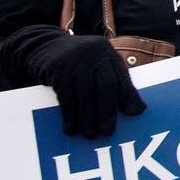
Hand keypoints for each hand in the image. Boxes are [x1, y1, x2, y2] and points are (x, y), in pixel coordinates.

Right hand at [30, 34, 145, 137]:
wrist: (43, 45)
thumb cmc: (78, 62)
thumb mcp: (97, 65)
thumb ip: (113, 81)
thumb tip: (136, 110)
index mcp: (108, 54)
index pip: (122, 77)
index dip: (129, 96)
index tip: (135, 114)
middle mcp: (94, 54)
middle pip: (105, 86)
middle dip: (108, 112)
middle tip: (107, 132)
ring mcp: (75, 60)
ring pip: (85, 94)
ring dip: (88, 118)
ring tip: (90, 135)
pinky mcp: (56, 68)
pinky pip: (66, 96)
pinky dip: (70, 115)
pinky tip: (71, 128)